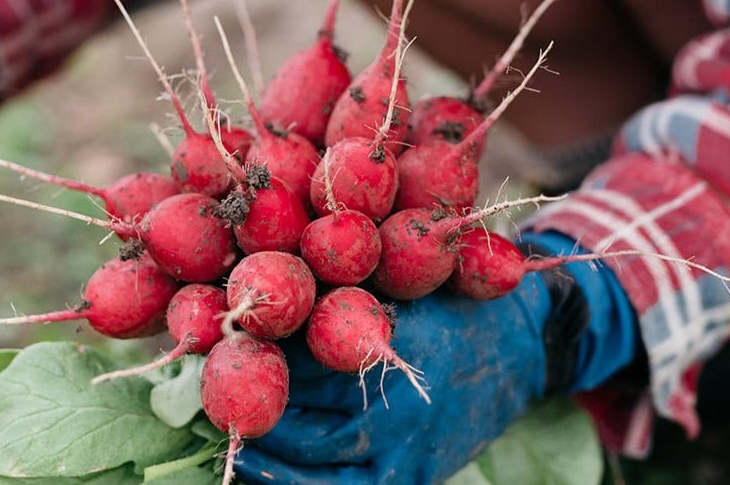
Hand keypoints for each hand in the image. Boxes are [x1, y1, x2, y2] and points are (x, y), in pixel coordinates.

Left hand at [235, 283, 548, 484]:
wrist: (526, 348)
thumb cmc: (455, 300)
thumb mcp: (409, 275)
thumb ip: (350, 279)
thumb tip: (270, 264)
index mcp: (390, 338)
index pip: (299, 350)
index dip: (251, 346)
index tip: (212, 335)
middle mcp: (392, 401)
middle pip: (293, 409)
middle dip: (244, 397)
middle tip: (203, 384)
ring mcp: (402, 450)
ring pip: (307, 461)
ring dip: (260, 445)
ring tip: (219, 426)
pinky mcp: (411, 481)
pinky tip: (262, 469)